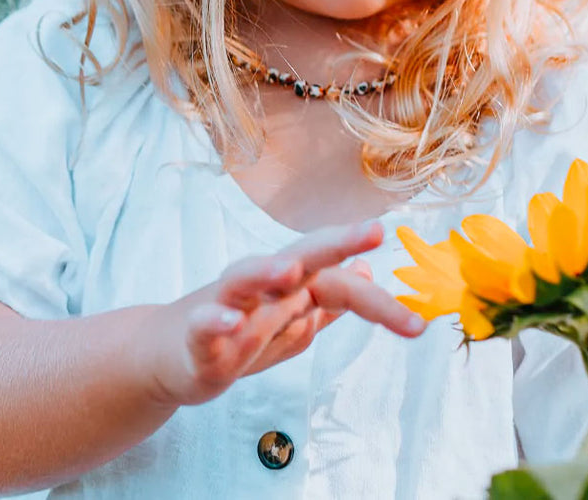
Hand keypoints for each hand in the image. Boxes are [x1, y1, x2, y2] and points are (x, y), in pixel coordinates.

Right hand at [150, 219, 425, 406]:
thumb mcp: (289, 323)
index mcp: (289, 286)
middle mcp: (260, 286)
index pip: (341, 285)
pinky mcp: (195, 336)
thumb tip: (367, 274)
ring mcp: (226, 306)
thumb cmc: (235, 335)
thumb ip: (327, 302)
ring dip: (267, 272)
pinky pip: (204, 325)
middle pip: (301, 257)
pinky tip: (228, 322)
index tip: (420, 324)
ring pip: (244, 279)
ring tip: (290, 271)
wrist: (167, 356)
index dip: (380, 304)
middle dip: (337, 242)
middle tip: (373, 233)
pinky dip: (215, 322)